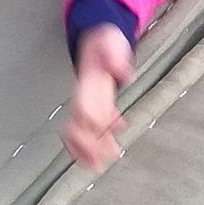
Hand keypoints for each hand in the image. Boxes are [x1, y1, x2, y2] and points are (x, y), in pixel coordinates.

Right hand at [62, 24, 134, 171]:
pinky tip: (109, 150)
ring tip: (101, 165)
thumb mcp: (111, 42)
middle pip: (78, 126)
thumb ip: (117, 57)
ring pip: (82, 132)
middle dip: (86, 145)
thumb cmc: (105, 41)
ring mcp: (90, 102)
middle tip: (100, 161)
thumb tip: (125, 75)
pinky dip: (97, 142)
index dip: (90, 120)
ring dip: (89, 149)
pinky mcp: (99, 105)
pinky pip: (94, 129)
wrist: (97, 39)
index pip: (83, 107)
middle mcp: (84, 97)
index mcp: (87, 83)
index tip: (102, 129)